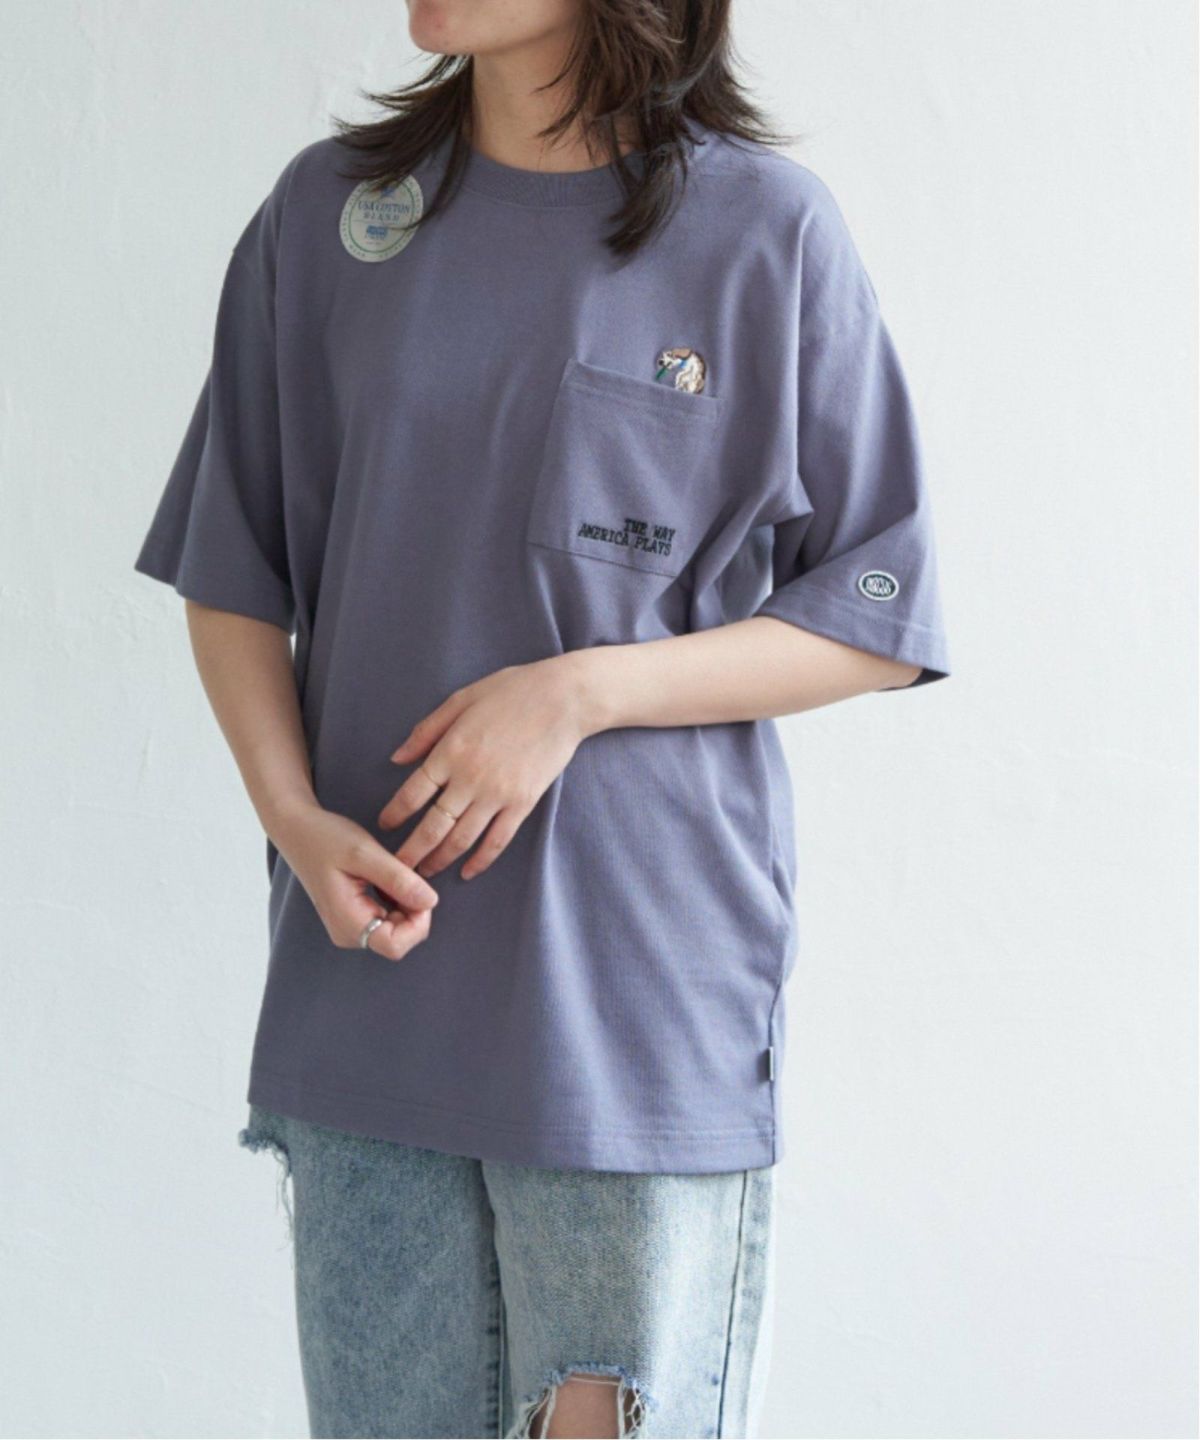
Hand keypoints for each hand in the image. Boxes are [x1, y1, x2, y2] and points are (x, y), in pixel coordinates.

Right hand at [269, 802, 438, 960]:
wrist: (297, 830)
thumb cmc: (326, 838)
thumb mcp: (364, 853)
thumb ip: (397, 879)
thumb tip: (431, 902)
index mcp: (347, 924)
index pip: (396, 945)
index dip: (417, 921)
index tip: (417, 889)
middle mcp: (348, 935)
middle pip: (399, 940)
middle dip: (413, 911)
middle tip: (405, 875)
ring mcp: (350, 929)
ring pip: (396, 930)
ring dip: (405, 904)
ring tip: (390, 873)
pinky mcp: (354, 920)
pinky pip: (387, 920)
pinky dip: (397, 902)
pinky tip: (384, 879)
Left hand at [379, 654, 598, 880]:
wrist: (563, 699)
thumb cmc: (511, 691)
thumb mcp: (460, 700)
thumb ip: (426, 731)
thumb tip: (396, 759)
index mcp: (451, 751)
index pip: (413, 793)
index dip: (395, 814)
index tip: (385, 826)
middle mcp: (470, 779)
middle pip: (433, 826)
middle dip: (412, 852)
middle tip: (397, 868)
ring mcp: (498, 795)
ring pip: (462, 839)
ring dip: (440, 860)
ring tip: (425, 874)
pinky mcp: (523, 803)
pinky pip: (497, 840)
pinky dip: (481, 860)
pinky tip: (468, 871)